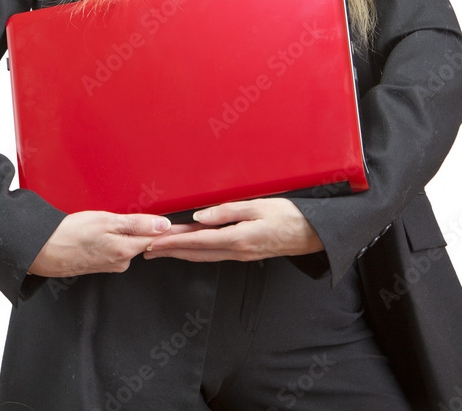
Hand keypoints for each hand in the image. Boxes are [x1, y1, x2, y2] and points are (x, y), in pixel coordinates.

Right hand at [27, 211, 172, 276]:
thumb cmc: (70, 233)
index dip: (173, 231)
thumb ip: (137, 224)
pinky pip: (118, 249)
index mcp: (125, 250)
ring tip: (129, 219)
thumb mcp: (106, 221)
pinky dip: (119, 239)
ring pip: (130, 245)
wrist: (42, 250)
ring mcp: (111, 264)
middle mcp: (121, 261)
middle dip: (153, 230)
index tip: (189, 226)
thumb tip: (164, 226)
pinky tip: (109, 231)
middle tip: (164, 217)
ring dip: (133, 233)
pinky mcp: (101, 264)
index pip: (159, 240)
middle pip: (146, 242)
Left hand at [143, 198, 323, 262]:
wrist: (313, 233)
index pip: (197, 240)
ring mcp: (242, 254)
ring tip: (163, 249)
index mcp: (237, 238)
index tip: (154, 242)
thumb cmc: (289, 216)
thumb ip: (227, 211)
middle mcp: (237, 250)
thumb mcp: (257, 206)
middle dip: (170, 251)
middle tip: (148, 249)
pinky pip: (215, 254)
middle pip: (196, 252)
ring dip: (182, 252)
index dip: (173, 241)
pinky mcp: (246, 253)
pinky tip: (192, 247)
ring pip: (204, 255)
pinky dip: (198, 251)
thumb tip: (201, 216)